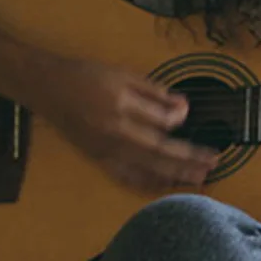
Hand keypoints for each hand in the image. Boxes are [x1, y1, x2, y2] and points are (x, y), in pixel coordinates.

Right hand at [37, 57, 219, 190]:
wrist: (47, 88)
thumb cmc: (86, 76)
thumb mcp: (123, 74)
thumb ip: (154, 92)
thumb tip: (182, 107)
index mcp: (121, 107)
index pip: (161, 123)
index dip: (180, 121)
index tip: (193, 117)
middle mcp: (114, 134)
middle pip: (159, 152)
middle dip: (189, 159)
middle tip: (213, 161)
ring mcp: (106, 150)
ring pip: (146, 170)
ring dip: (174, 176)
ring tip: (199, 179)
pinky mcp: (98, 159)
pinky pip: (127, 177)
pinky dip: (149, 184)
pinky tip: (166, 186)